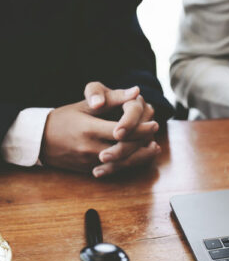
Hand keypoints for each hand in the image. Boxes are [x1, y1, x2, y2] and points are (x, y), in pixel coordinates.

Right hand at [41, 83, 159, 173]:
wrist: (39, 140)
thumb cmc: (64, 118)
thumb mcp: (85, 105)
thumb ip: (113, 99)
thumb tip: (136, 91)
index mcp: (89, 129)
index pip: (122, 132)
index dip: (141, 129)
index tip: (153, 123)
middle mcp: (90, 147)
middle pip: (125, 149)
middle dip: (144, 142)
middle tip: (155, 132)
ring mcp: (89, 161)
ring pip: (122, 163)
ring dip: (141, 157)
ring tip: (154, 148)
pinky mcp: (89, 169)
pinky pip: (113, 169)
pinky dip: (129, 164)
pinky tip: (140, 157)